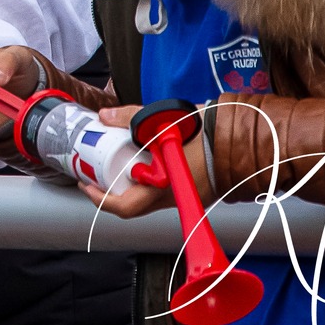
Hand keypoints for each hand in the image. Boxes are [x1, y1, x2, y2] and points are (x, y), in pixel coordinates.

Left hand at [81, 105, 211, 218]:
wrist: (237, 138)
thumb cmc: (204, 134)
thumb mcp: (160, 121)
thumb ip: (130, 117)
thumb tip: (106, 117)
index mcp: (161, 187)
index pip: (125, 207)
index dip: (101, 200)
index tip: (87, 187)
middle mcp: (172, 198)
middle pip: (135, 204)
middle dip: (114, 190)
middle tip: (100, 173)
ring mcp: (185, 197)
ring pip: (150, 197)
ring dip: (133, 183)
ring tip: (120, 163)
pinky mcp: (194, 191)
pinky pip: (165, 190)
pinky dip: (151, 179)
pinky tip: (147, 161)